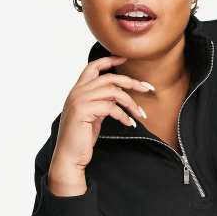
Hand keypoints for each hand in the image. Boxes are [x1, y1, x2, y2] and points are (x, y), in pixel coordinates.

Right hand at [52, 54, 154, 171]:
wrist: (69, 157)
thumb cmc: (81, 139)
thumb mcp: (93, 116)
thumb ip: (101, 103)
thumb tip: (118, 96)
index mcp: (78, 91)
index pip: (92, 67)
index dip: (109, 60)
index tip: (125, 58)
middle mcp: (77, 92)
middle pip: (109, 78)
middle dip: (131, 82)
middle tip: (148, 88)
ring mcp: (78, 100)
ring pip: (113, 92)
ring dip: (131, 102)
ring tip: (141, 114)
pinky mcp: (83, 111)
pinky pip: (111, 107)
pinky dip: (124, 115)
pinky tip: (129, 124)